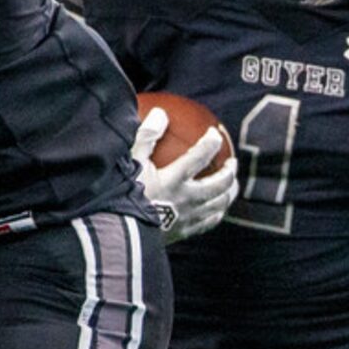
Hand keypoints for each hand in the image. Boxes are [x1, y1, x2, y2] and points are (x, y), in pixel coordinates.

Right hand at [132, 105, 237, 242]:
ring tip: (231, 186)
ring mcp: (187, 218)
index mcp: (174, 179)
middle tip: (232, 162)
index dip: (211, 143)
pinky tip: (216, 211)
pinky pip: (208, 224)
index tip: (215, 134)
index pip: (200, 156)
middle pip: (219, 184)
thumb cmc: (120, 195)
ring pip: (219, 204)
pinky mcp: (183, 233)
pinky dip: (217, 214)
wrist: (117, 233)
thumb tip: (160, 114)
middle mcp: (186, 199)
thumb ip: (145, 137)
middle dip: (229, 172)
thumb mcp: (128, 163)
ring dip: (229, 192)